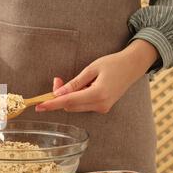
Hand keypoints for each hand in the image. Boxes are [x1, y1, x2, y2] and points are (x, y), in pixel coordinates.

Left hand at [36, 40, 158, 113]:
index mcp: (98, 94)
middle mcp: (100, 105)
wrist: (133, 66)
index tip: (39, 107)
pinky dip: (75, 98)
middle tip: (57, 80)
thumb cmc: (113, 63)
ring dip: (67, 97)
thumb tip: (57, 94)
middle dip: (59, 96)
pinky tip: (80, 87)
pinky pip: (82, 106)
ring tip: (69, 81)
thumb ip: (74, 83)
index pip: (68, 101)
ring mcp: (102, 108)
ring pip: (75, 107)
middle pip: (70, 106)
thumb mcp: (91, 69)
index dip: (52, 104)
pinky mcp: (102, 108)